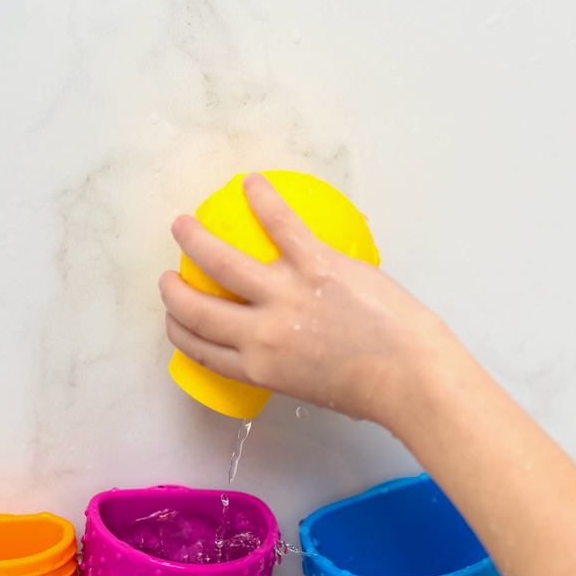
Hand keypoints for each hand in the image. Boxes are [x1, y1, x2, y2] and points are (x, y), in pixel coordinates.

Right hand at [159, 173, 458, 426]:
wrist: (407, 375)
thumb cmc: (370, 390)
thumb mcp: (309, 390)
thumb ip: (286, 366)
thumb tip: (288, 346)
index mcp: (258, 368)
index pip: (200, 349)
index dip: (178, 330)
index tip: (174, 318)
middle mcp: (260, 333)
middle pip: (196, 309)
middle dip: (172, 291)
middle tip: (168, 276)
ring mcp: (284, 294)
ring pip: (220, 261)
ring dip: (194, 239)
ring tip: (183, 225)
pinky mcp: (315, 263)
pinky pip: (281, 223)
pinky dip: (262, 199)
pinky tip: (252, 184)